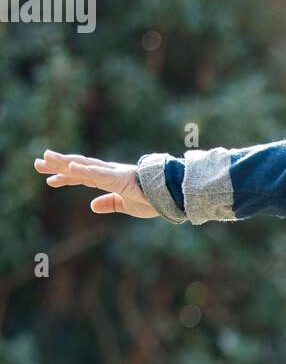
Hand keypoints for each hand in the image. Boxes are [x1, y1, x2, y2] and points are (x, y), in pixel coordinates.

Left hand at [34, 149, 159, 217]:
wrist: (170, 197)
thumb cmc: (153, 200)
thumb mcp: (126, 206)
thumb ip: (109, 204)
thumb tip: (91, 206)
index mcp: (110, 181)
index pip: (82, 178)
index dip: (65, 178)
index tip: (49, 180)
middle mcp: (108, 174)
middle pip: (78, 168)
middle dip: (57, 165)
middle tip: (37, 163)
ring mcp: (112, 174)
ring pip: (83, 165)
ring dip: (64, 162)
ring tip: (46, 157)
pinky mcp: (120, 177)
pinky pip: (99, 172)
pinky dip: (85, 168)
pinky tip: (72, 166)